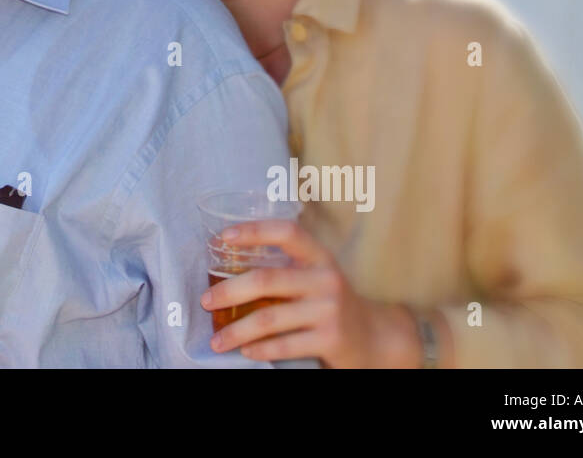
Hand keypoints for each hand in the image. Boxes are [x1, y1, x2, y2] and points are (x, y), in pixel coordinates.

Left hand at [200, 217, 421, 367]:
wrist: (377, 339)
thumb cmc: (332, 304)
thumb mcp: (316, 279)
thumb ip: (286, 270)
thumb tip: (226, 268)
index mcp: (320, 257)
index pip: (287, 232)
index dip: (254, 230)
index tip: (223, 237)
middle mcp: (326, 279)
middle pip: (266, 280)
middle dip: (229, 291)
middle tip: (205, 301)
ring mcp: (330, 310)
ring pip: (270, 318)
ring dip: (237, 330)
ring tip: (216, 340)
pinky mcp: (331, 340)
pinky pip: (284, 345)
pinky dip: (259, 349)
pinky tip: (245, 351)